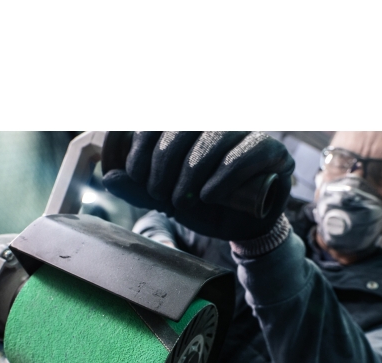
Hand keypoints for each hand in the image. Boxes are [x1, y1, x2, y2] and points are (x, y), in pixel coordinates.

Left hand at [102, 132, 294, 240]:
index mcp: (191, 125)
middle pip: (186, 123)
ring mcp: (248, 132)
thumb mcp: (167, 198)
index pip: (164, 116)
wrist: (241, 227)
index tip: (135, 173)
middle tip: (159, 194)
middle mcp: (219, 120)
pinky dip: (224, 175)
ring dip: (191, 171)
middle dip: (164, 161)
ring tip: (181, 201)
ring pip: (216, 135)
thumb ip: (139, 188)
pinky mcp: (274, 150)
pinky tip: (208, 196)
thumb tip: (108, 177)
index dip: (143, 140)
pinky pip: (248, 152)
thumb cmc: (204, 206)